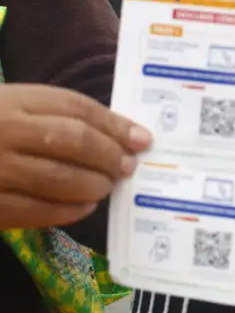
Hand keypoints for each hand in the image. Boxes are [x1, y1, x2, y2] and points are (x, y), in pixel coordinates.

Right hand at [0, 85, 151, 228]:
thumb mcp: (17, 105)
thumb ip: (60, 116)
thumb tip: (123, 136)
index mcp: (13, 101)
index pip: (75, 109)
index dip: (115, 125)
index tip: (143, 140)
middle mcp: (2, 131)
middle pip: (70, 140)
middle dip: (109, 156)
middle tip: (127, 167)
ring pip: (56, 178)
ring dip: (93, 185)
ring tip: (107, 187)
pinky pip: (33, 211)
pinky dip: (66, 211)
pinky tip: (83, 207)